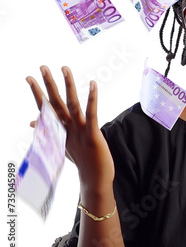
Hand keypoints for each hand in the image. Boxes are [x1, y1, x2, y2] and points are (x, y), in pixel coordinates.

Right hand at [26, 66, 114, 191]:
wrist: (94, 179)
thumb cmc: (82, 159)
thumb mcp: (63, 144)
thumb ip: (49, 130)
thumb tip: (32, 121)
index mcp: (60, 129)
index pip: (47, 108)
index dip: (38, 93)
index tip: (29, 78)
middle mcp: (67, 128)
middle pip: (55, 103)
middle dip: (48, 84)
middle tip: (42, 67)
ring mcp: (79, 130)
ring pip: (71, 104)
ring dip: (68, 85)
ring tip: (64, 68)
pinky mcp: (92, 134)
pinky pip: (91, 113)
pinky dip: (92, 99)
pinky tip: (93, 84)